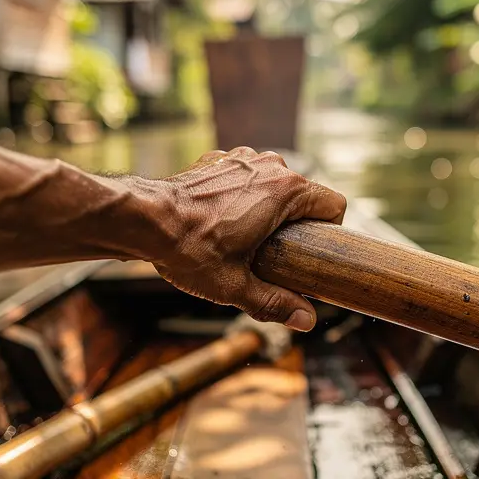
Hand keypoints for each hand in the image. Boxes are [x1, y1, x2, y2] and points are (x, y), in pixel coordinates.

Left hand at [147, 147, 345, 330]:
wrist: (143, 219)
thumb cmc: (189, 250)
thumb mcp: (235, 286)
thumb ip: (275, 302)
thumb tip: (307, 320)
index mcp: (286, 191)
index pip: (334, 205)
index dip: (329, 232)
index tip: (311, 253)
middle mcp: (270, 166)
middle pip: (305, 195)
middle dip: (296, 225)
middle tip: (276, 256)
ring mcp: (243, 158)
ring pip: (275, 183)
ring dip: (270, 208)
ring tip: (247, 239)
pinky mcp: (220, 159)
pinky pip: (247, 177)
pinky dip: (243, 195)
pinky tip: (223, 219)